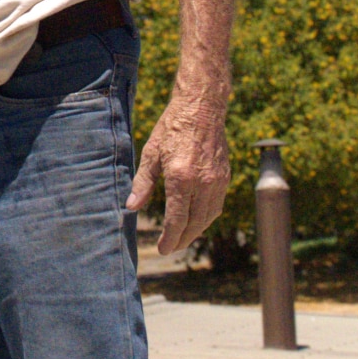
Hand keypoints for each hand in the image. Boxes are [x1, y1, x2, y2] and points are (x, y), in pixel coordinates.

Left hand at [126, 104, 228, 254]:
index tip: (162, 249)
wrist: (201, 109)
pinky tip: (196, 220)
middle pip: (194, 224)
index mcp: (181, 178)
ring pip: (208, 217)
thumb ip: (143, 184)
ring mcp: (217, 181)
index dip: (169, 238)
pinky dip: (206, 217)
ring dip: (195, 231)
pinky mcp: (225, 177)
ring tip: (182, 238)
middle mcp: (202, 183)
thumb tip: (132, 207)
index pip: (176, 220)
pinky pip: (217, 206)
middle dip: (182, 239)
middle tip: (170, 248)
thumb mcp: (151, 154)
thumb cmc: (172, 128)